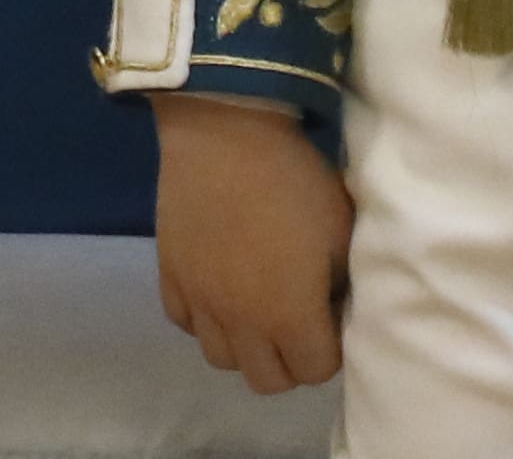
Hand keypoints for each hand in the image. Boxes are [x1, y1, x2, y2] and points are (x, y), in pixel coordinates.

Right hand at [150, 89, 349, 393]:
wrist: (225, 132)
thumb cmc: (294, 180)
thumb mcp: (341, 229)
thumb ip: (342, 282)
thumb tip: (332, 303)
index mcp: (289, 315)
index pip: (317, 370)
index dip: (331, 345)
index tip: (332, 309)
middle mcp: (240, 322)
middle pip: (267, 380)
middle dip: (290, 358)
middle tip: (298, 316)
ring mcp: (199, 302)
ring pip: (222, 360)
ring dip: (244, 344)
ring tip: (256, 305)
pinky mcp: (170, 276)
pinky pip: (185, 323)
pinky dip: (205, 318)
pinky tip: (219, 287)